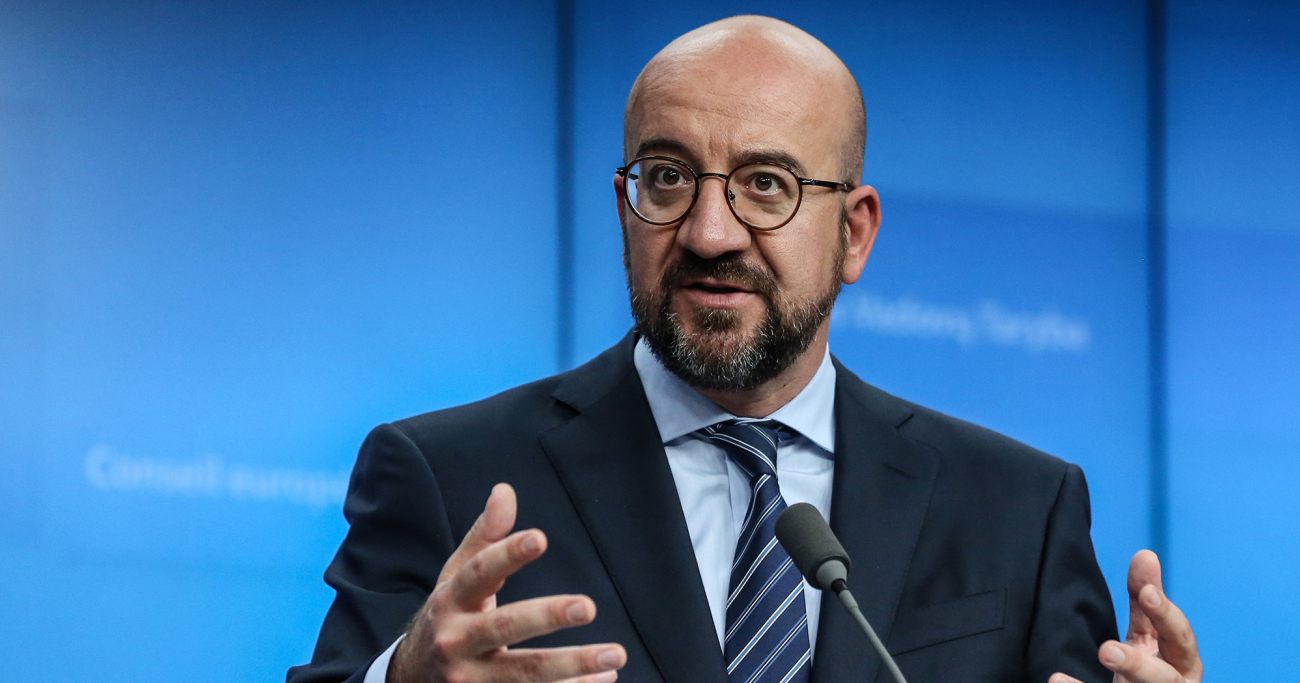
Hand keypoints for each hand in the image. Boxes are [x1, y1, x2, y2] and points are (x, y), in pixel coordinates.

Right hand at [390, 483, 626, 682]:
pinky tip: (605, 678)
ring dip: (573, 666)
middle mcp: (456, 641)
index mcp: (450, 601)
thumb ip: (485, 538)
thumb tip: (505, 491)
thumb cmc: (448, 617)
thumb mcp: (455, 577)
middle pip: (505, 627)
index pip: (478, 574)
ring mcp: (471, 680)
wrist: (411, 678)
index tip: (540, 538)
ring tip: (615, 655)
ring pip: (525, 674)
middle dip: (547, 617)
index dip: (507, 555)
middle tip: (588, 606)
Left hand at [1050, 550, 1201, 682]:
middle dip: (1139, 664)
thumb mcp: (1150, 635)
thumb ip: (1146, 601)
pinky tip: (1057, 678)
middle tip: (1107, 650)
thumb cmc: (1153, 670)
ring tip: (1100, 655)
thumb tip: (1146, 554)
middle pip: (1164, 678)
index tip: (1146, 592)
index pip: (1179, 636)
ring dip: (1124, 673)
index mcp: (1181, 661)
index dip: (1165, 615)